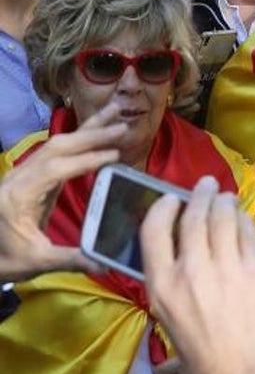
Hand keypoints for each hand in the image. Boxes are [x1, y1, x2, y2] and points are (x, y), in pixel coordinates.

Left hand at [0, 103, 124, 282]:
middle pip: (57, 147)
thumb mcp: (37, 262)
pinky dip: (80, 138)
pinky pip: (57, 150)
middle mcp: (20, 177)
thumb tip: (105, 260)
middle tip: (123, 126)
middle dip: (91, 134)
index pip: (56, 169)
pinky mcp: (33, 176)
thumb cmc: (7, 259)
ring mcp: (25, 173)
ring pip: (57, 143)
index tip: (116, 154)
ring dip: (87, 129)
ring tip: (115, 111)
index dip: (86, 160)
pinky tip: (97, 129)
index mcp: (19, 195)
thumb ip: (71, 258)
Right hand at [140, 176, 254, 373]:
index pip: (153, 231)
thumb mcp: (170, 323)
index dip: (163, 208)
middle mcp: (190, 270)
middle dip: (201, 195)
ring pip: (223, 219)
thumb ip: (172, 288)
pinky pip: (247, 234)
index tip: (172, 199)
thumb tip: (180, 262)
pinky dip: (244, 221)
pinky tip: (244, 218)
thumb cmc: (202, 363)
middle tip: (207, 185)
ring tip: (226, 197)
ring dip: (224, 203)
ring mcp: (225, 268)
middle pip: (193, 217)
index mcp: (161, 287)